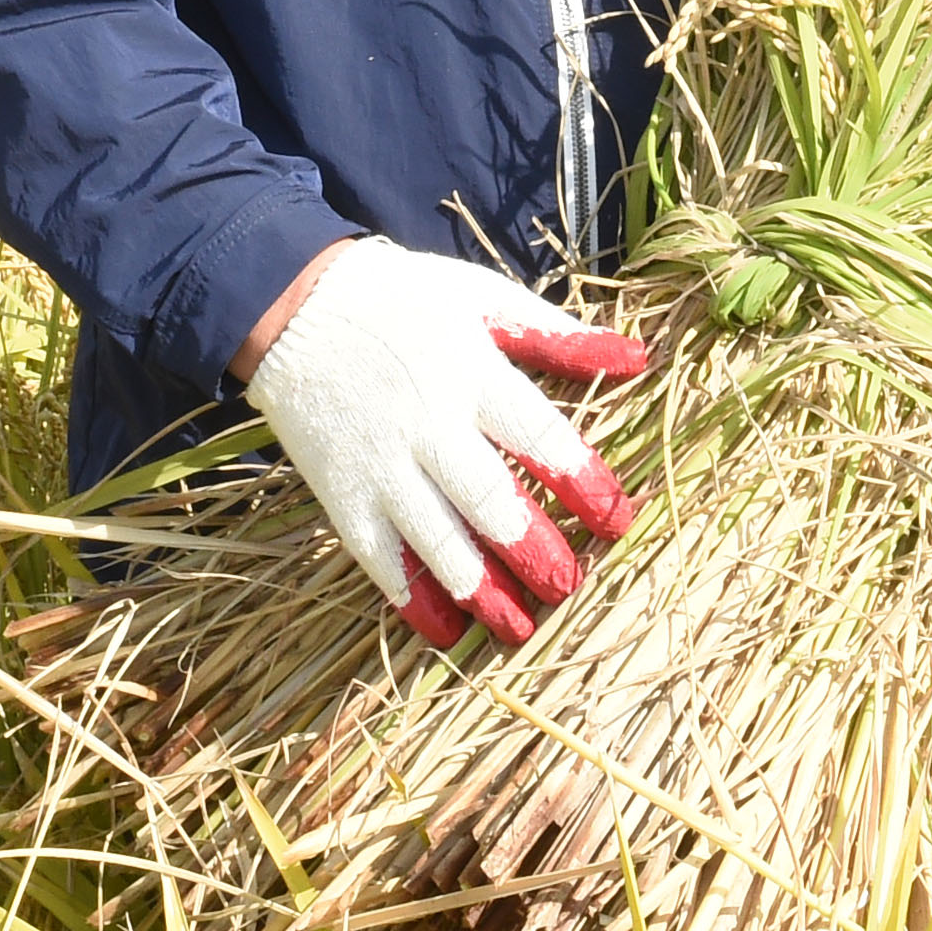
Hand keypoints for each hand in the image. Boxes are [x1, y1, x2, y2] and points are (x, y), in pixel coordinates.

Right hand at [236, 241, 649, 649]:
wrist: (293, 304)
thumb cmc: (403, 300)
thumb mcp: (483, 300)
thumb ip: (558, 337)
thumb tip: (638, 359)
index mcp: (471, 373)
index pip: (539, 435)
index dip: (582, 481)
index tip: (617, 521)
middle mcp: (428, 425)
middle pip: (488, 499)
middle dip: (533, 550)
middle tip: (568, 586)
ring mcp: (381, 465)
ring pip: (436, 540)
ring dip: (480, 589)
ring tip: (519, 629)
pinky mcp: (342, 495)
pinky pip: (379, 558)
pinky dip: (413, 598)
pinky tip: (446, 630)